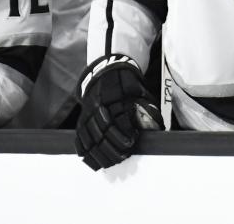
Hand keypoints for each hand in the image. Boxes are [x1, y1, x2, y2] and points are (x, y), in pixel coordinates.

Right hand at [75, 55, 162, 170]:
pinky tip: (90, 159)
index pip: (114, 118)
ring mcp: (86, 112)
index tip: (131, 142)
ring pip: (88, 136)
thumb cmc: (128, 85)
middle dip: (111, 146)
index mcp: (111, 96)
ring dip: (99, 152)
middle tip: (123, 156)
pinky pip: (79, 136)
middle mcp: (96, 104)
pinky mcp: (81, 119)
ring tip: (109, 162)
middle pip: (101, 130)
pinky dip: (83, 149)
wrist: (107, 72)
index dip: (122, 132)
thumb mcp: (139, 91)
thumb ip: (145, 108)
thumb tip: (154, 128)